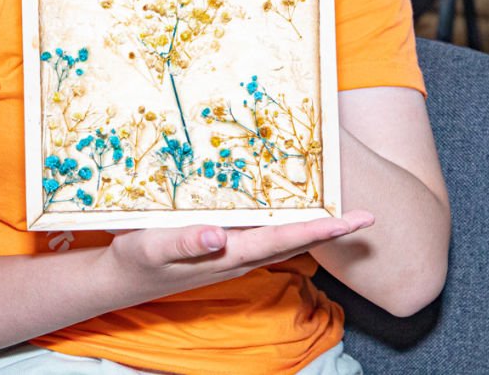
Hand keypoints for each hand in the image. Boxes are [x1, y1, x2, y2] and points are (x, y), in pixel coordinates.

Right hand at [107, 211, 373, 300]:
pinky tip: (292, 211)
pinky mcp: (225, 249)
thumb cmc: (136, 259)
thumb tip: (220, 235)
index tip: (353, 221)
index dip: (320, 229)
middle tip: (367, 215)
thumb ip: (185, 241)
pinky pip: (266, 235)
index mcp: (229, 254)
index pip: (284, 239)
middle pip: (295, 241)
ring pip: (283, 240)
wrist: (122, 278)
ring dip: (314, 227)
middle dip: (330, 229)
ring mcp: (234, 256)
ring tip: (341, 209)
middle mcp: (239, 257)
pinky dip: (287, 224)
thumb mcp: (152, 246)